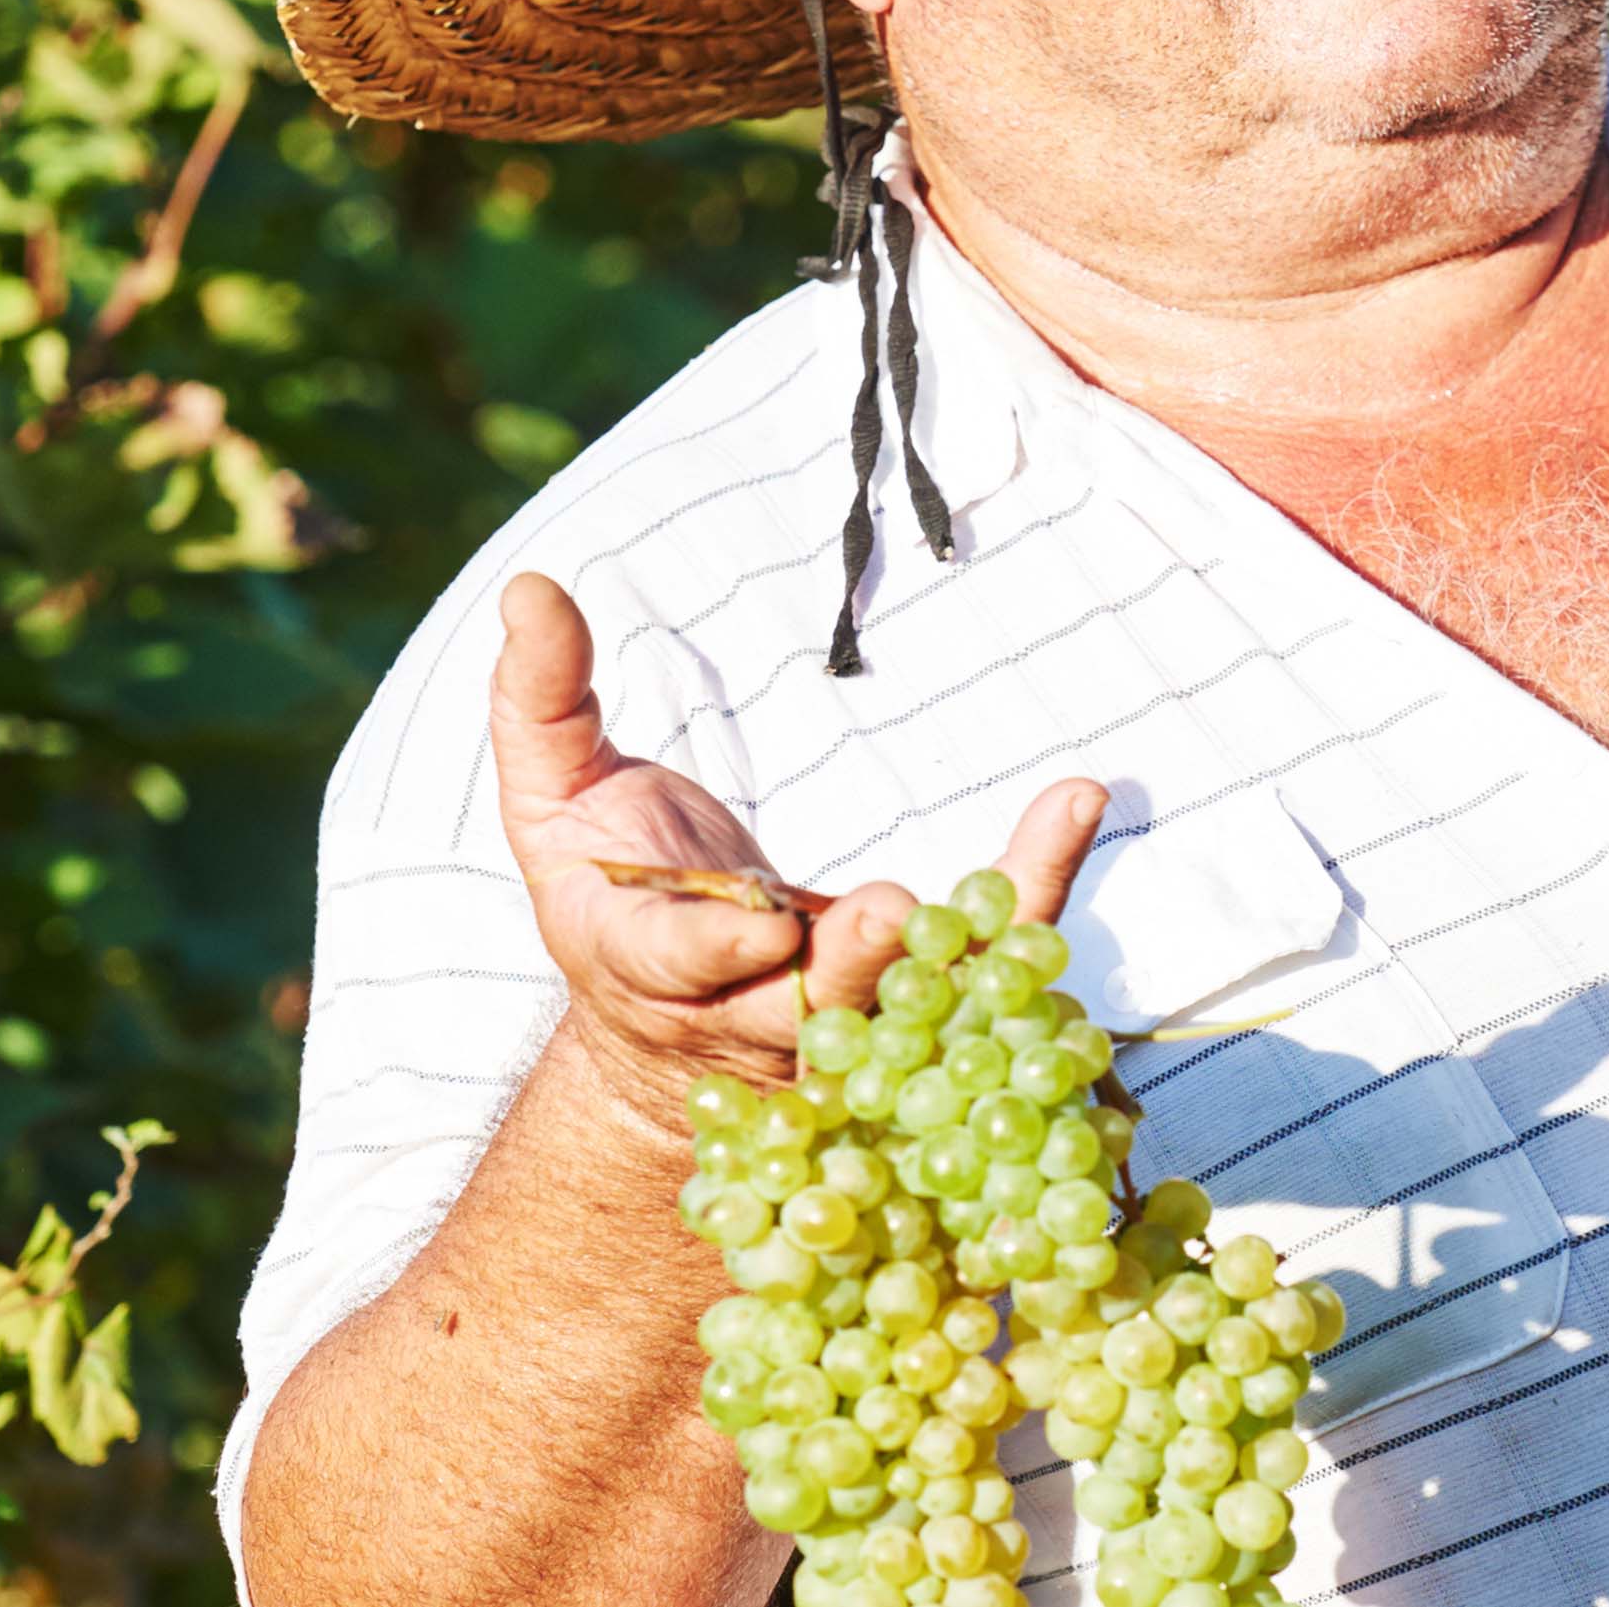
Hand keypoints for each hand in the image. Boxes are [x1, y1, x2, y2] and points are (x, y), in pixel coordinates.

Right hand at [485, 570, 1108, 1135]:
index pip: (678, 961)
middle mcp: (747, 1012)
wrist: (669, 1017)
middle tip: (898, 913)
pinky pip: (983, 957)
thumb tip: (531, 589)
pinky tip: (1077, 804)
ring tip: (1046, 838)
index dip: (716, 946)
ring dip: (982, 934)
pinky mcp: (909, 1002)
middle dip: (855, 962)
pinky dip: (1033, 886)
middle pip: (810, 1005)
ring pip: (916, 998)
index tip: (760, 921)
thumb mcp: (553, 791)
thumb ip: (544, 700)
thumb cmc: (610, 878)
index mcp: (642, 961)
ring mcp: (842, 1019)